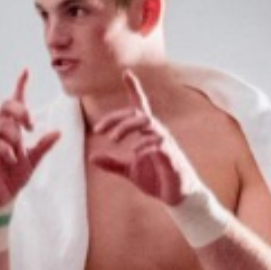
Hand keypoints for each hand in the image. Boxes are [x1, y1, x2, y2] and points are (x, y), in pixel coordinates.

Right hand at [0, 70, 60, 207]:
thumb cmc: (11, 179)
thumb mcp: (33, 161)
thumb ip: (43, 146)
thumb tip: (57, 132)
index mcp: (9, 131)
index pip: (13, 103)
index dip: (19, 86)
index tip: (26, 71)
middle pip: (5, 106)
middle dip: (21, 111)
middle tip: (31, 126)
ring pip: (1, 125)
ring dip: (14, 137)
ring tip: (18, 153)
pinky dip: (6, 150)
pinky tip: (12, 159)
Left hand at [89, 71, 200, 204]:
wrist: (178, 196)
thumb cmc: (156, 179)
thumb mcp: (129, 171)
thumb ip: (112, 163)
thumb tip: (91, 157)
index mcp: (147, 134)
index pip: (140, 108)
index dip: (135, 89)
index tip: (126, 73)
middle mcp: (158, 134)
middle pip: (138, 114)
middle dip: (117, 119)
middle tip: (99, 130)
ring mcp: (166, 144)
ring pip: (148, 125)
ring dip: (127, 128)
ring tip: (112, 140)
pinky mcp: (172, 157)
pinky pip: (158, 144)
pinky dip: (143, 146)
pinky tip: (134, 154)